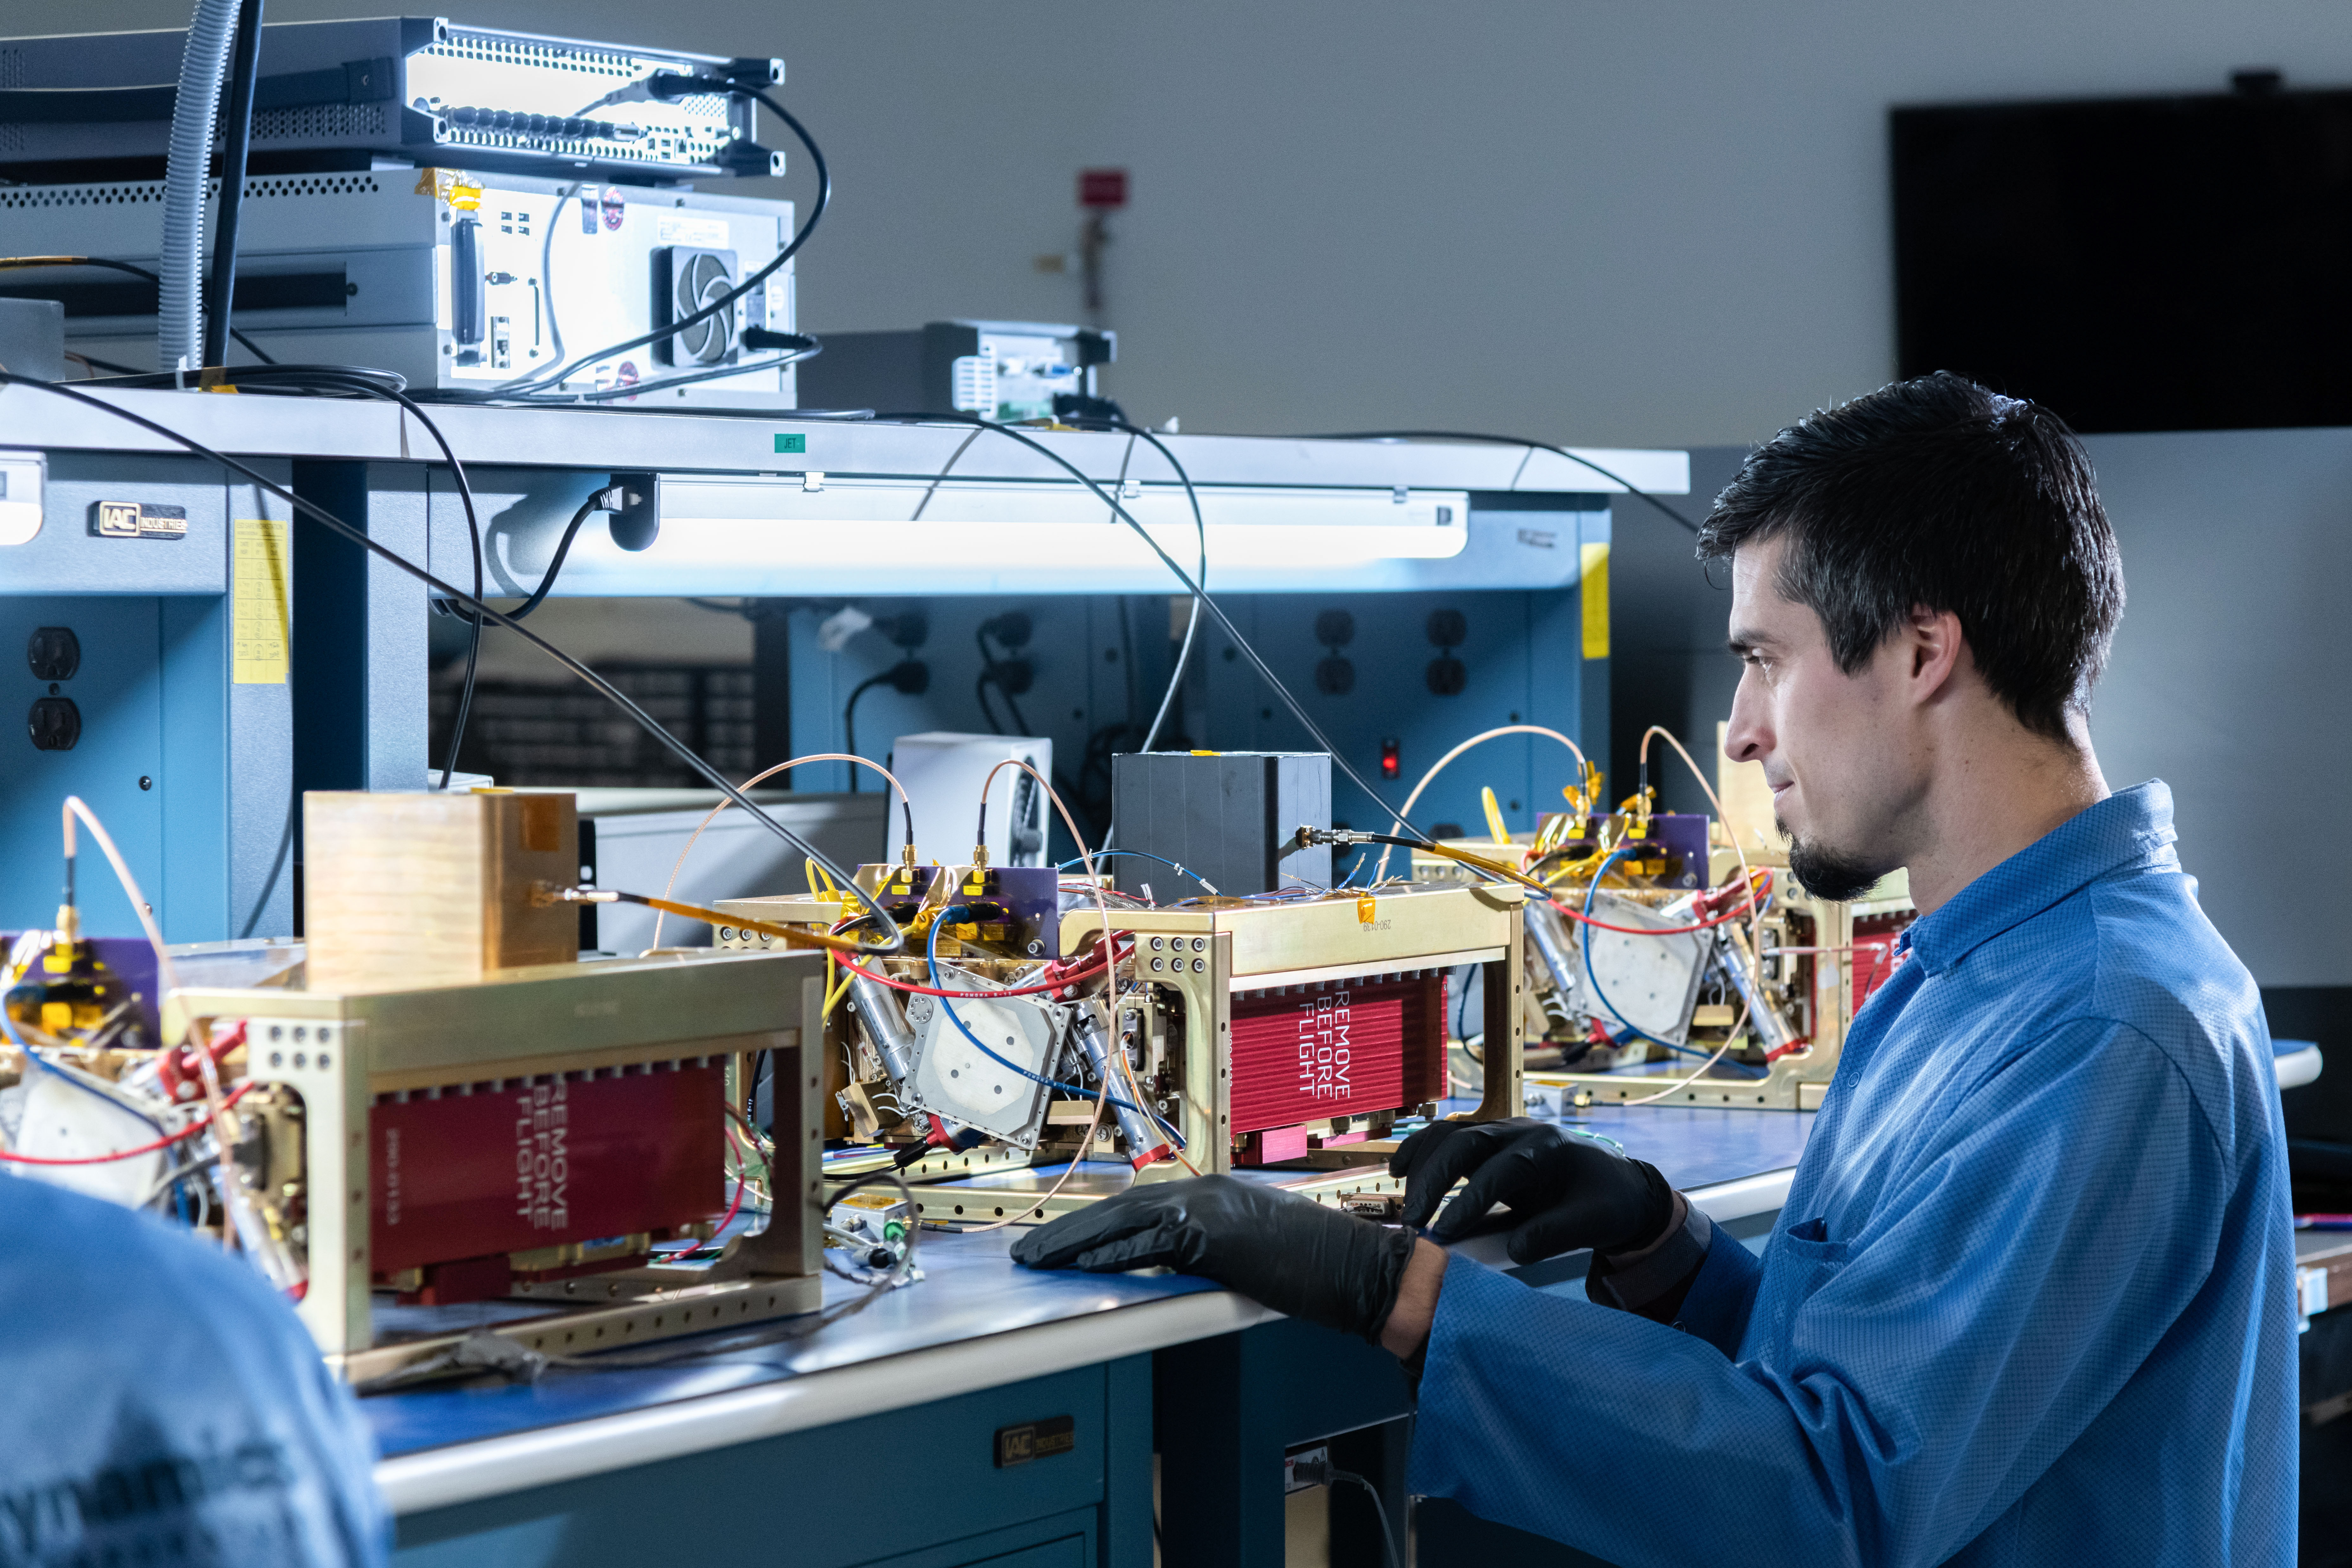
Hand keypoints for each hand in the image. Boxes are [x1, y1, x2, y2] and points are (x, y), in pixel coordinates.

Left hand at [1010, 1174, 1418, 1342]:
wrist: (1355, 1268)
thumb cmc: (1310, 1266)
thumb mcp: (1244, 1251)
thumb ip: (1200, 1248)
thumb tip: (1158, 1263)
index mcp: (1209, 1194)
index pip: (1134, 1207)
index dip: (1091, 1224)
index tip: (1057, 1240)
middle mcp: (1203, 1192)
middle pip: (1118, 1209)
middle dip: (1067, 1231)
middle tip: (1029, 1251)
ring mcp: (1208, 1209)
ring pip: (1123, 1223)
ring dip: (1074, 1242)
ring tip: (1038, 1259)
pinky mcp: (1214, 1234)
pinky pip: (1153, 1245)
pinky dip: (1115, 1255)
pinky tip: (1084, 1265)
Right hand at [1389, 1118, 1674, 1264]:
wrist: (1618, 1182)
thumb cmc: (1606, 1203)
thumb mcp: (1593, 1222)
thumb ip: (1554, 1234)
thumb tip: (1512, 1250)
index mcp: (1548, 1150)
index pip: (1501, 1170)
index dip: (1471, 1200)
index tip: (1445, 1233)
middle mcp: (1520, 1132)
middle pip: (1466, 1141)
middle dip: (1435, 1178)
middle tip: (1414, 1220)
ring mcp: (1501, 1131)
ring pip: (1451, 1133)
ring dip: (1422, 1164)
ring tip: (1406, 1205)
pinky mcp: (1488, 1139)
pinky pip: (1448, 1135)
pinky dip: (1421, 1149)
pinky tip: (1399, 1169)